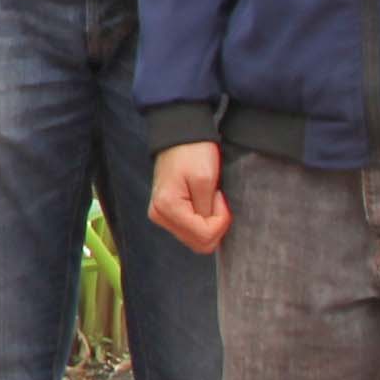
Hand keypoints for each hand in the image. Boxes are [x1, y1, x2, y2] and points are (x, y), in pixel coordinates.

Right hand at [150, 139, 230, 255]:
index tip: (219, 196)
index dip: (221, 220)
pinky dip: (202, 222)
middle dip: (215, 225)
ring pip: (195, 239)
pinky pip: (190, 230)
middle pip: (199, 244)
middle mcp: (159, 216)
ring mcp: (160, 215)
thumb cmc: (193, 152)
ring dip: (209, 223)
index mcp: (166, 208)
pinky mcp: (166, 213)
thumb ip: (208, 211)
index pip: (204, 236)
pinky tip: (203, 202)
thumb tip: (211, 233)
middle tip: (215, 198)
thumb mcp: (205, 180)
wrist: (179, 135)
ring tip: (209, 198)